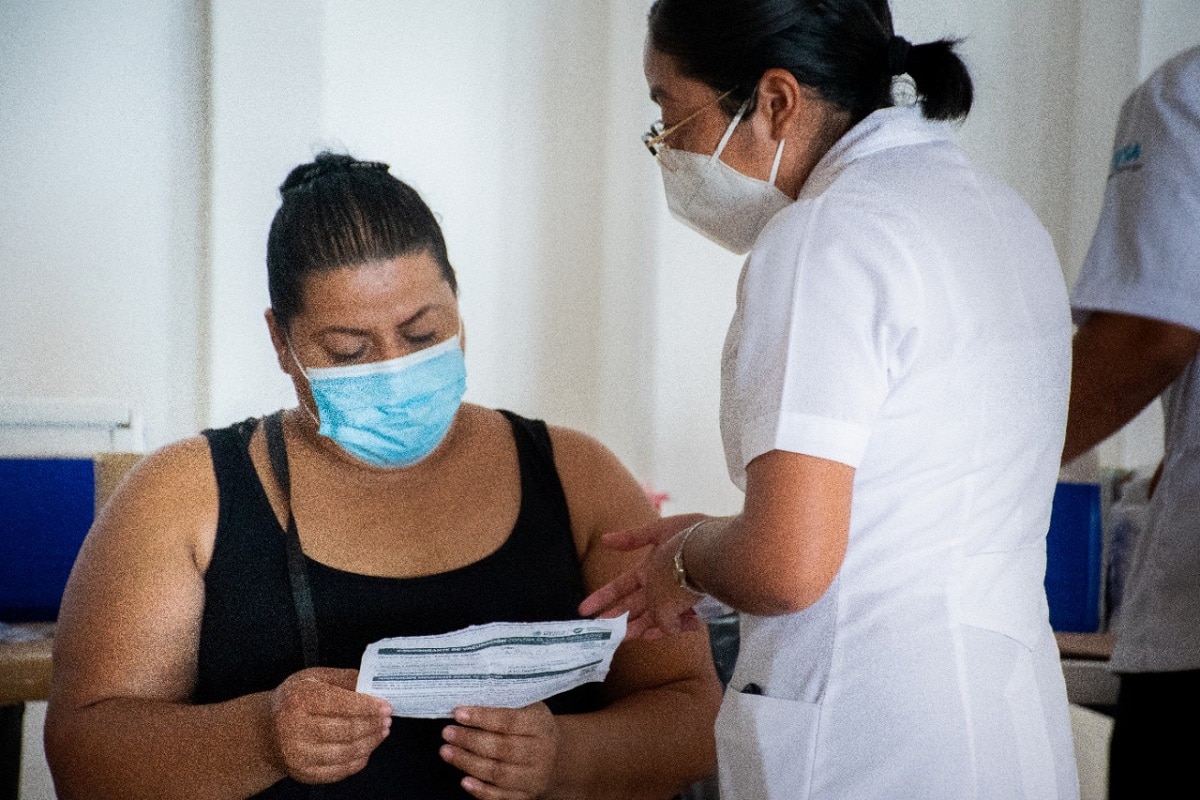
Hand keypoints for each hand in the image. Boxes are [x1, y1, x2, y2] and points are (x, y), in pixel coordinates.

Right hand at [267, 667, 391, 784]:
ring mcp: (298, 755)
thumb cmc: (295, 700)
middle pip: (346, 730)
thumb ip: (344, 678)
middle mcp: (295, 729)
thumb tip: (374, 684)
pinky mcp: (303, 773)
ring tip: (381, 733)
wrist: (267, 731)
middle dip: (372, 725)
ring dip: (370, 743)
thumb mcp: (314, 679)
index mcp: (300, 700)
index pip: (342, 704)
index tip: (386, 706)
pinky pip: (338, 771)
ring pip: (345, 752)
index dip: (368, 707)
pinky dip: (358, 761)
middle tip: (387, 720)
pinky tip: (366, 749)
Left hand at [440, 702, 559, 799]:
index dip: (482, 717)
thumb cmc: (532, 727)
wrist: (557, 757)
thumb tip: (468, 696)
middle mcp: (541, 752)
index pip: (509, 721)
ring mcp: (534, 777)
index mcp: (540, 724)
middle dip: (470, 740)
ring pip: (498, 773)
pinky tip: (464, 781)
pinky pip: (501, 796)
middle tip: (447, 732)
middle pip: (502, 748)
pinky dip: (482, 791)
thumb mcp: (527, 709)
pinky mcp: (526, 796)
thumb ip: (504, 704)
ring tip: (446, 751)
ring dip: (468, 763)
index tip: (458, 713)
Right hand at [577, 514, 709, 639]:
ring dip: (636, 628)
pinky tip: (659, 633)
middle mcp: (660, 585)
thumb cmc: (692, 535)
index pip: (621, 586)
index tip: (583, 610)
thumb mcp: (661, 531)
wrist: (723, 548)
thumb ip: (632, 538)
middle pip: (633, 606)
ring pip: (651, 618)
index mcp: (650, 568)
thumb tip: (604, 539)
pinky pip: (674, 623)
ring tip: (622, 639)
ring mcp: (675, 598)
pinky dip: (668, 628)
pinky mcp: (692, 609)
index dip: (602, 597)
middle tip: (600, 633)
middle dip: (616, 619)